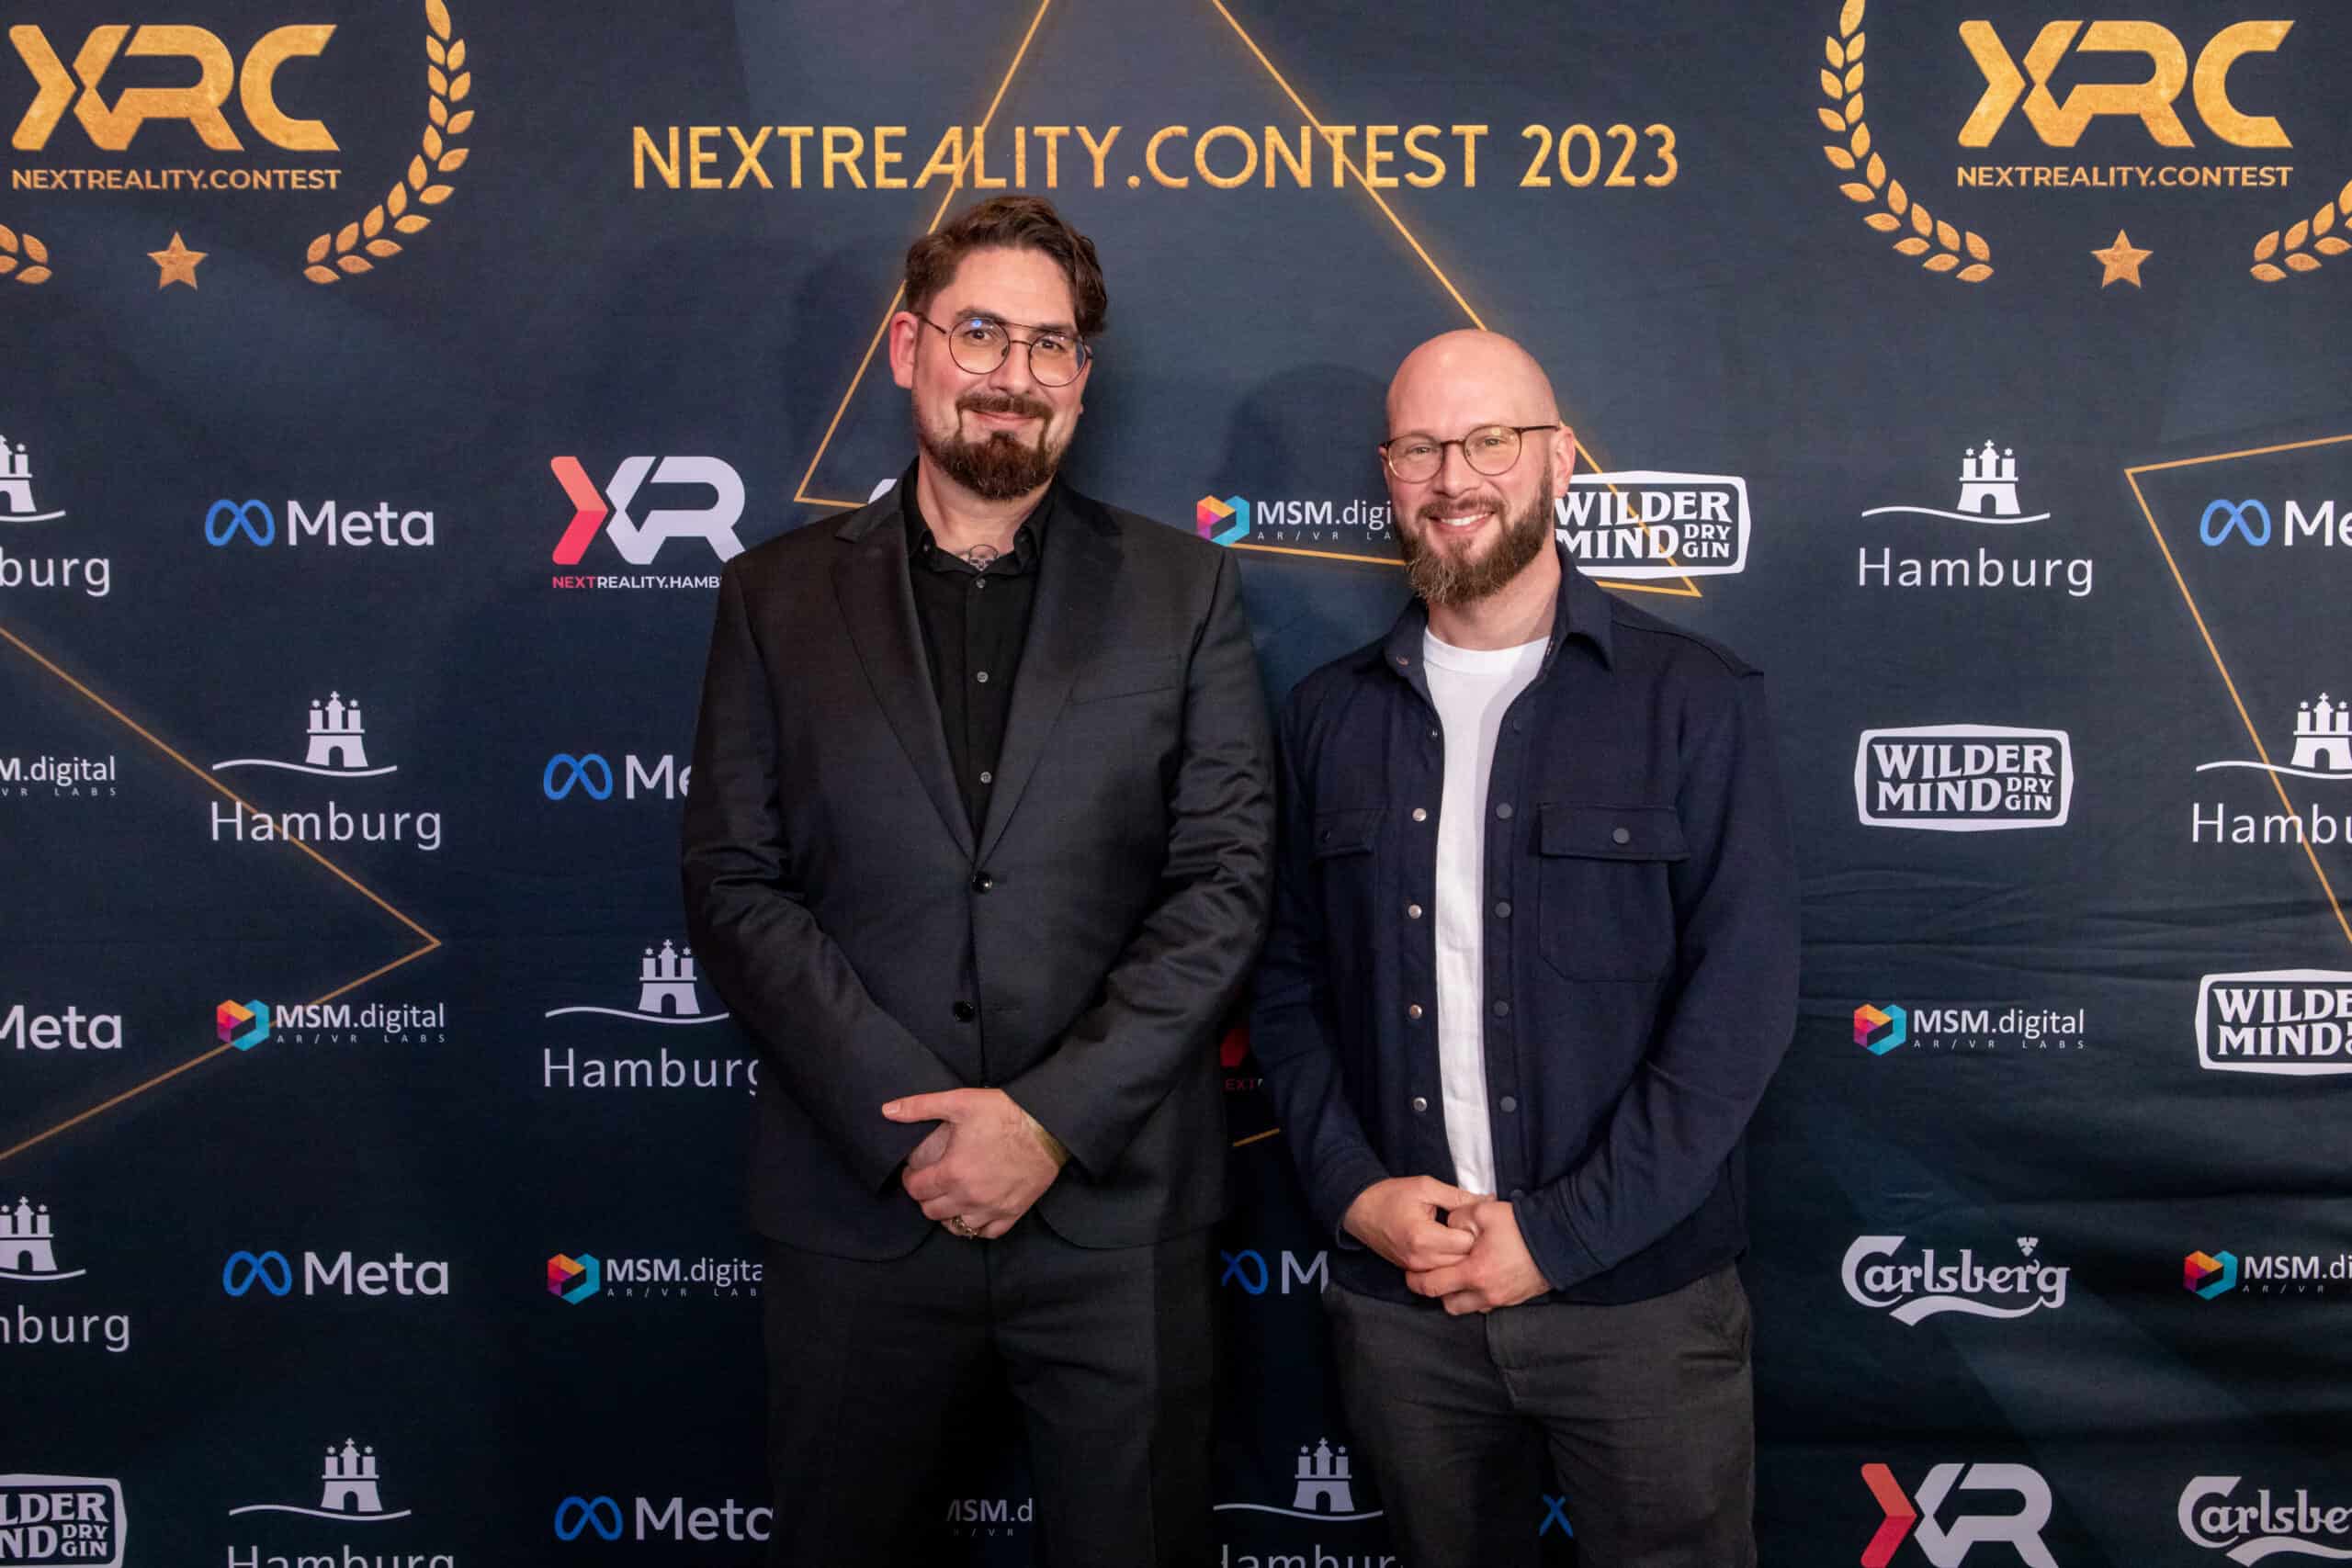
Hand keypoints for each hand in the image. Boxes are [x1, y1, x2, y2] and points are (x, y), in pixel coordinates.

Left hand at [882, 1088, 1062, 1238]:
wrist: (1048, 1127)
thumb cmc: (1004, 1113)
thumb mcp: (960, 1102)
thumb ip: (920, 1107)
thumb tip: (887, 1110)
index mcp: (953, 1172)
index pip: (916, 1190)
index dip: (910, 1180)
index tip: (914, 1172)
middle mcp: (969, 1196)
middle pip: (931, 1211)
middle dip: (926, 1197)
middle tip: (931, 1182)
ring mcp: (992, 1208)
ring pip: (956, 1226)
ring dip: (948, 1212)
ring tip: (951, 1196)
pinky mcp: (1012, 1213)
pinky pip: (986, 1233)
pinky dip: (976, 1226)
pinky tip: (974, 1210)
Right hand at [1341, 1176, 1481, 1272]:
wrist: (1360, 1209)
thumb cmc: (1392, 1195)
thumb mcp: (1426, 1187)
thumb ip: (1459, 1197)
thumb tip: (1489, 1200)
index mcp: (1424, 1237)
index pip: (1466, 1244)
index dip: (1475, 1231)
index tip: (1473, 1220)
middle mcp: (1420, 1259)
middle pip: (1463, 1263)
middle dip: (1472, 1248)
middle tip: (1473, 1230)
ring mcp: (1415, 1268)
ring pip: (1453, 1272)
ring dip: (1461, 1257)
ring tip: (1460, 1237)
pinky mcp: (1412, 1271)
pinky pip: (1440, 1274)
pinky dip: (1449, 1263)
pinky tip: (1449, 1247)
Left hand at [1406, 1199, 1552, 1314]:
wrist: (1560, 1240)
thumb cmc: (1521, 1226)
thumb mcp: (1483, 1212)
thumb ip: (1457, 1218)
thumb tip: (1448, 1228)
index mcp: (1474, 1273)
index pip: (1433, 1286)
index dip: (1416, 1281)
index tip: (1410, 1273)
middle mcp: (1486, 1294)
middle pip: (1448, 1304)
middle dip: (1438, 1292)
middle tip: (1434, 1274)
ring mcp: (1502, 1300)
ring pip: (1468, 1308)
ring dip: (1458, 1296)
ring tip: (1457, 1275)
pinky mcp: (1515, 1299)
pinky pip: (1487, 1305)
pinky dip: (1478, 1296)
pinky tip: (1480, 1276)